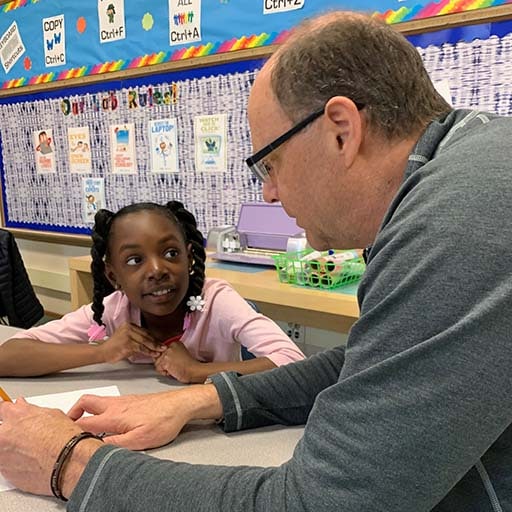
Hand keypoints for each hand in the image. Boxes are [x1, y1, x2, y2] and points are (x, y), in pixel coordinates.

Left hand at [0, 398, 81, 494]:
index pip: (2, 409)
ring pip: (1, 449)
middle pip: (0, 430)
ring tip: (31, 450)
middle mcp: (4, 435)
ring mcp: (2, 455)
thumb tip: (24, 408)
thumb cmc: (63, 439)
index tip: (10, 415)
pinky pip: (6, 465)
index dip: (9, 412)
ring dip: (11, 447)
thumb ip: (31, 411)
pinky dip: (16, 463)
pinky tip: (32, 461)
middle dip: (7, 430)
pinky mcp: (5, 473)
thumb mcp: (52, 414)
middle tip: (22, 434)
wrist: (67, 462)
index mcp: (15, 416)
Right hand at [68, 386, 222, 450]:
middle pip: (85, 402)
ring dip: (85, 410)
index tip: (62, 439)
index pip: (83, 422)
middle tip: (67, 426)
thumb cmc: (163, 421)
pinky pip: (108, 402)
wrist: (181, 404)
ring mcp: (123, 400)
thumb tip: (95, 447)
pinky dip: (99, 409)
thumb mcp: (140, 440)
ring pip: (96, 400)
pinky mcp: (131, 400)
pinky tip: (106, 421)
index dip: (70, 430)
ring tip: (83, 425)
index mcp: (114, 416)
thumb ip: (116, 444)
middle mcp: (115, 405)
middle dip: (72, 413)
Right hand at [99, 322, 164, 362]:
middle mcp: (128, 327)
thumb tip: (151, 342)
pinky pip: (141, 348)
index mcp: (129, 324)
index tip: (160, 342)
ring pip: (145, 341)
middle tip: (163, 346)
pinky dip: (148, 351)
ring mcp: (128, 334)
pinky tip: (153, 354)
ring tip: (160, 351)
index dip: (153, 338)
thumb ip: (137, 338)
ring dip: (154, 347)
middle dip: (156, 342)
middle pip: (146, 335)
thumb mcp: (126, 338)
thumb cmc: (114, 347)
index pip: (145, 331)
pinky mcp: (127, 343)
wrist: (103, 352)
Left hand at [154, 341, 200, 382]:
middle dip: (163, 363)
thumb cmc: (189, 366)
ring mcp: (167, 353)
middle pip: (158, 356)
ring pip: (157, 362)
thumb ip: (172, 353)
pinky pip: (158, 368)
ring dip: (163, 368)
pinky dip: (164, 372)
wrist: (193, 371)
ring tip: (173, 369)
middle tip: (173, 366)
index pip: (161, 350)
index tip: (173, 361)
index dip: (166, 358)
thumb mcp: (181, 354)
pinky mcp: (165, 361)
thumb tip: (162, 357)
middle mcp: (170, 346)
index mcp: (175, 343)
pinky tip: (172, 372)